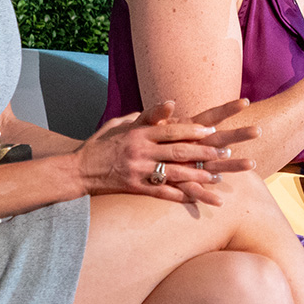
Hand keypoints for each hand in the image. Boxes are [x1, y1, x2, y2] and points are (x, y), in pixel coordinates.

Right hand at [74, 100, 257, 203]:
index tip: (213, 131)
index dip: (194, 131)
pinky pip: (162, 193)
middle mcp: (140, 150)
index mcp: (139, 132)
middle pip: (178, 151)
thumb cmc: (101, 144)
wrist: (78, 170)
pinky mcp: (134, 188)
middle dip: (204, 153)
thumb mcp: (120, 123)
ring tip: (217, 177)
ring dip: (198, 176)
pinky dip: (181, 196)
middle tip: (225, 153)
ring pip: (174, 174)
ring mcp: (138, 171)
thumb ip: (145, 116)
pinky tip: (197, 198)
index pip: (172, 130)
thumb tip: (169, 105)